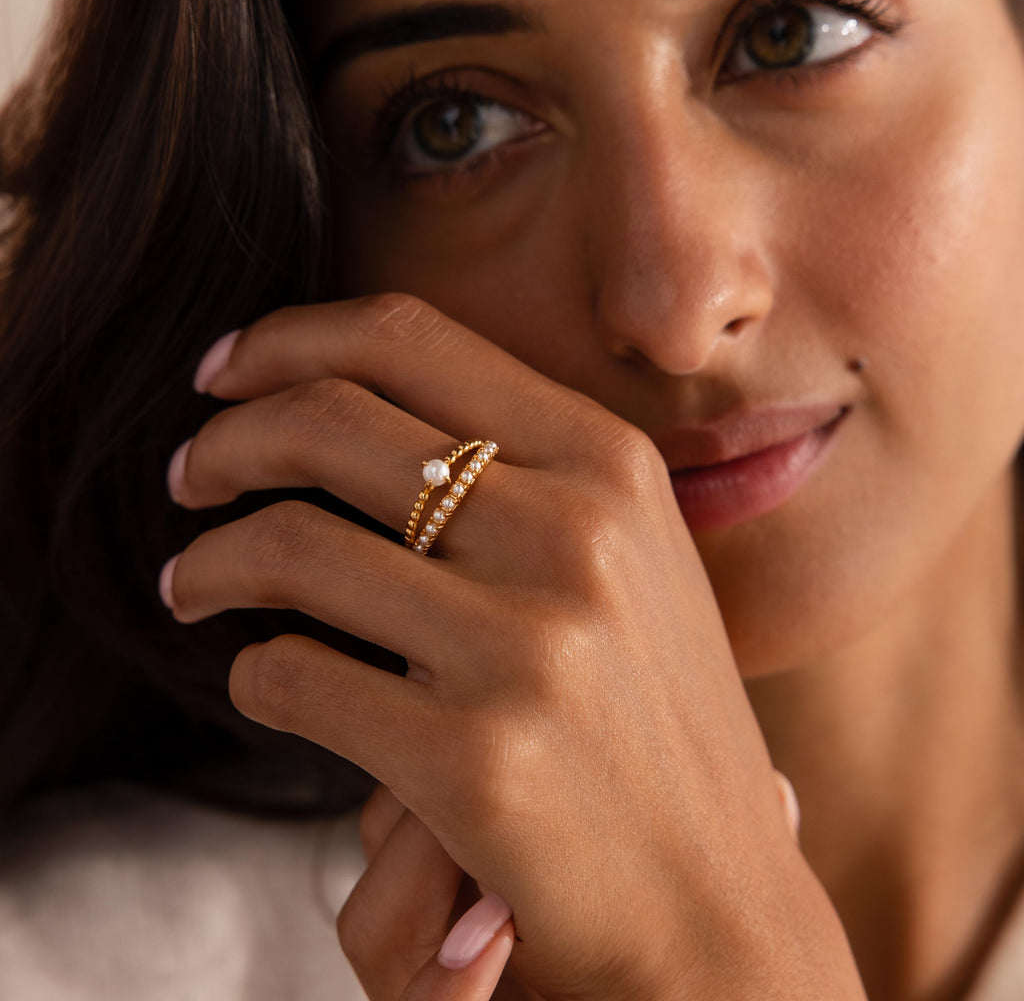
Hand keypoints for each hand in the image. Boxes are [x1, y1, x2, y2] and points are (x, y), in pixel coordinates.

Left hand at [162, 295, 863, 998]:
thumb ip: (521, 469)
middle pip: (329, 419)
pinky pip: (291, 679)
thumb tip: (348, 403)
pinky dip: (251, 674)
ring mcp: (526, 646)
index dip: (288, 339)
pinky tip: (262, 681)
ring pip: (288, 546)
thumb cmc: (652, 718)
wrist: (714, 898)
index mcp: (611, 464)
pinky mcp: (471, 760)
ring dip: (208, 561)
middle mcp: (576, 534)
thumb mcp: (625, 558)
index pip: (409, 338)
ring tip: (189, 584)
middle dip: (224, 439)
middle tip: (191, 475)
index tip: (225, 374)